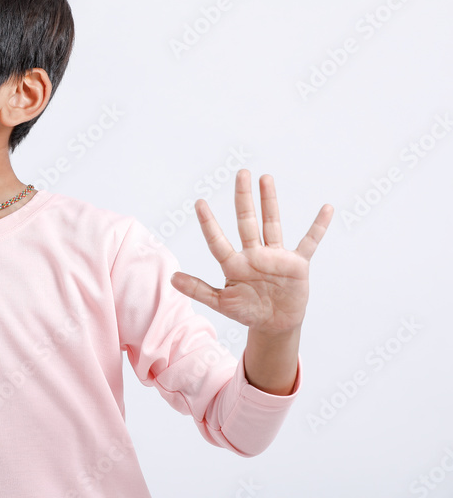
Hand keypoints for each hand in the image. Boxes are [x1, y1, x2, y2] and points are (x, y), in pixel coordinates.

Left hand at [170, 169, 332, 335]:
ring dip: (270, 201)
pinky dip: (318, 227)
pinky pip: (309, 241)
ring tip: (265, 178)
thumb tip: (172, 278)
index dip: (208, 224)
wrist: (274, 325)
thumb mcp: (221, 303)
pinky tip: (326, 209)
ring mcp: (276, 257)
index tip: (199, 202)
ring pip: (272, 224)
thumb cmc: (247, 311)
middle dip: (243, 198)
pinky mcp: (297, 264)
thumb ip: (198, 290)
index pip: (218, 240)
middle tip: (241, 172)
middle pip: (246, 221)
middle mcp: (254, 254)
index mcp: (234, 264)